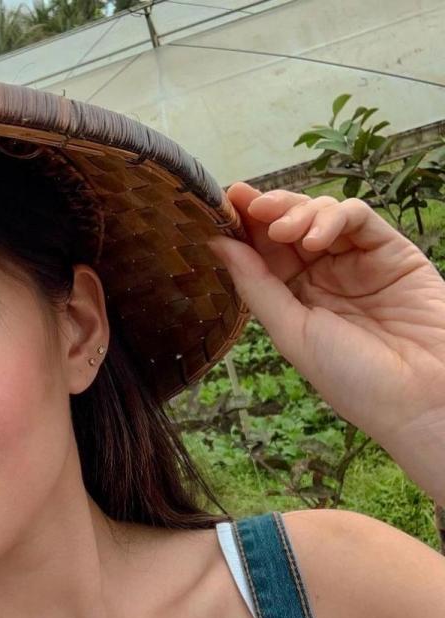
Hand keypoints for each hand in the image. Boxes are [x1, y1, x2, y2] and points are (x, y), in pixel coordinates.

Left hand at [207, 182, 444, 503]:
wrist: (418, 397)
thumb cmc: (350, 376)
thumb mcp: (291, 331)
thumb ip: (255, 284)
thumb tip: (216, 243)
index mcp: (293, 298)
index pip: (262, 252)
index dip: (243, 226)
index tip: (223, 203)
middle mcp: (323, 276)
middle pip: (288, 226)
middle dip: (266, 210)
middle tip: (249, 204)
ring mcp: (357, 261)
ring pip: (321, 215)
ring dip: (298, 212)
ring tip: (285, 230)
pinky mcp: (391, 250)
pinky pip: (359, 218)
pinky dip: (334, 217)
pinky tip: (316, 237)